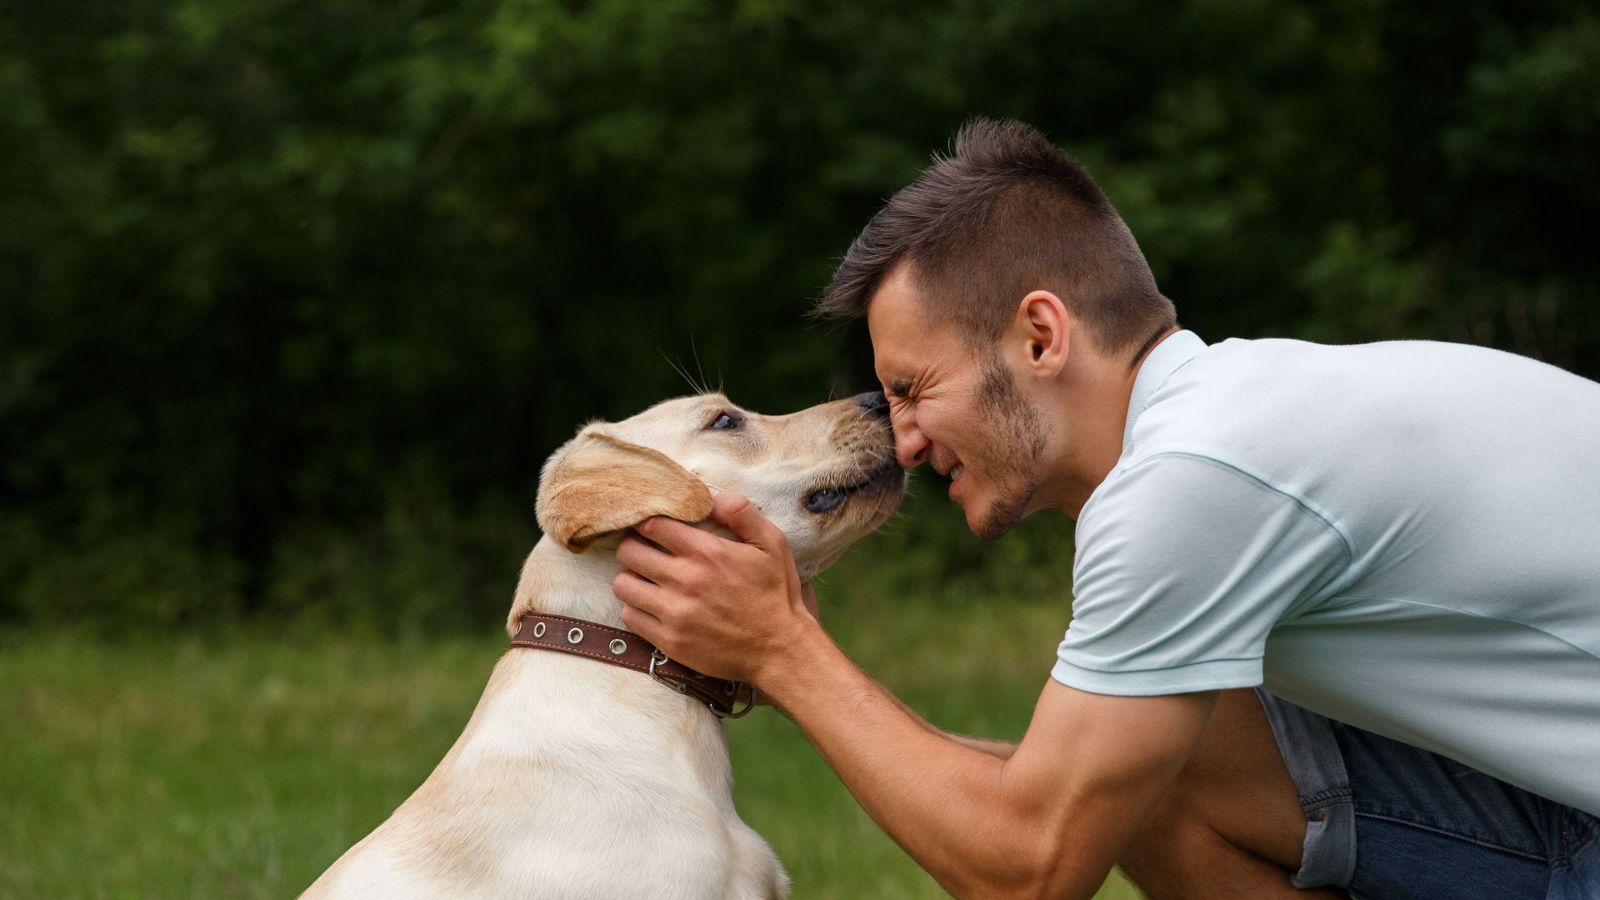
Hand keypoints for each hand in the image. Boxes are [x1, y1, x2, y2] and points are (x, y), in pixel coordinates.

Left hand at [612, 491, 817, 683]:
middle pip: (629, 552)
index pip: (652, 525)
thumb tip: (707, 491)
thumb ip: (740, 511)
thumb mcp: (772, 543)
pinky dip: (636, 609)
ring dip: (631, 578)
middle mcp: (685, 580)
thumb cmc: (776, 593)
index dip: (647, 522)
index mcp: (707, 552)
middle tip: (645, 551)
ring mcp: (674, 613)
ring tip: (646, 579)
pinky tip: (653, 606)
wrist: (780, 650)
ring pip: (623, 585)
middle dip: (634, 547)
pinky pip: (630, 617)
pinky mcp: (669, 641)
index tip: (652, 527)